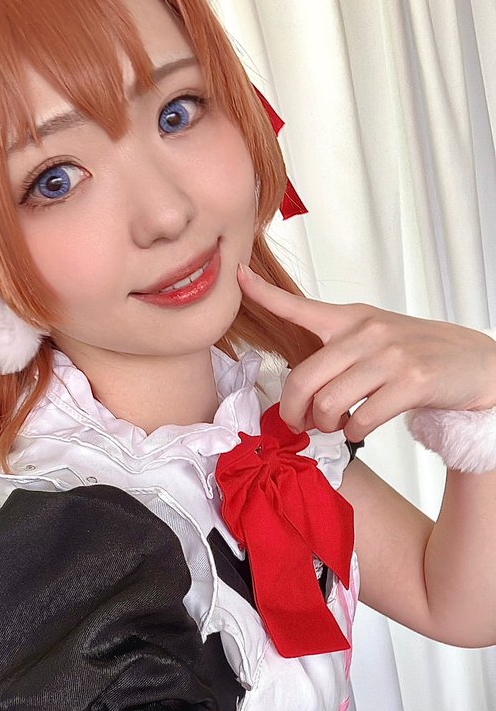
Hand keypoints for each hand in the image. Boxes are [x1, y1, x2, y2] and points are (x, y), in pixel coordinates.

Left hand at [238, 264, 495, 440]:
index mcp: (352, 319)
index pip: (300, 306)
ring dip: (326, 426)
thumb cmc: (417, 355)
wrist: (474, 364)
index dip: (264, 293)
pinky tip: (360, 428)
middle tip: (300, 424)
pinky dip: (354, 433)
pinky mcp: (410, 383)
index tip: (239, 277)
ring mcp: (389, 357)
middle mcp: (366, 333)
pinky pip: (360, 420)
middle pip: (303, 380)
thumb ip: (336, 353)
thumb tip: (298, 392)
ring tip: (338, 424)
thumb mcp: (375, 338)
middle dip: (293, 412)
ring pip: (328, 405)